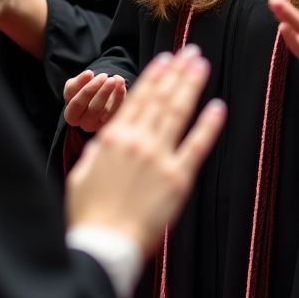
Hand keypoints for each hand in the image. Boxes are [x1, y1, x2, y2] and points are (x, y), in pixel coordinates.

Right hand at [64, 69, 127, 132]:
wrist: (93, 97)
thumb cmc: (81, 91)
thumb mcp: (74, 86)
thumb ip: (78, 81)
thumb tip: (88, 74)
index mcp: (72, 115)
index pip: (77, 104)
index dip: (86, 89)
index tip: (92, 73)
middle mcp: (85, 123)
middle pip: (94, 109)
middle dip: (102, 92)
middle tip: (108, 78)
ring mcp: (100, 124)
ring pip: (108, 111)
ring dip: (114, 94)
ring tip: (116, 79)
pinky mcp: (112, 121)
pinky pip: (118, 111)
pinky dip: (121, 97)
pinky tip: (121, 84)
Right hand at [66, 46, 225, 255]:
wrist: (105, 246)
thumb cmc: (89, 215)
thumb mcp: (80, 176)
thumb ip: (94, 153)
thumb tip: (102, 142)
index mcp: (113, 138)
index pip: (138, 98)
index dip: (155, 76)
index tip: (166, 58)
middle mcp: (138, 141)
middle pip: (162, 98)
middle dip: (178, 72)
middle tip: (191, 51)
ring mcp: (159, 158)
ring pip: (178, 112)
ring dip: (191, 86)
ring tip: (202, 65)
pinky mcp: (178, 178)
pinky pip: (196, 145)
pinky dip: (208, 124)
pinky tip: (217, 106)